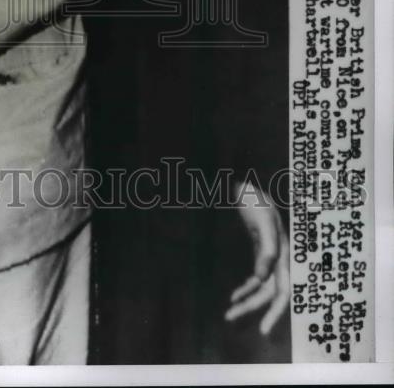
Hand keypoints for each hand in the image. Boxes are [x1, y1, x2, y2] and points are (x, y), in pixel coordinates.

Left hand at [225, 181, 289, 334]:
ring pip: (261, 288)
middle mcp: (280, 259)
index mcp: (284, 254)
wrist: (247, 181)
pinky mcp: (259, 253)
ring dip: (246, 301)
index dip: (276, 312)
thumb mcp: (262, 219)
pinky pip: (255, 278)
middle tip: (231, 320)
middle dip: (254, 310)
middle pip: (270, 293)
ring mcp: (269, 257)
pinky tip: (233, 297)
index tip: (263, 331)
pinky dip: (245, 288)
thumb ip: (266, 248)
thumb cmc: (256, 197)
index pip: (283, 291)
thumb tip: (262, 278)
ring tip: (228, 314)